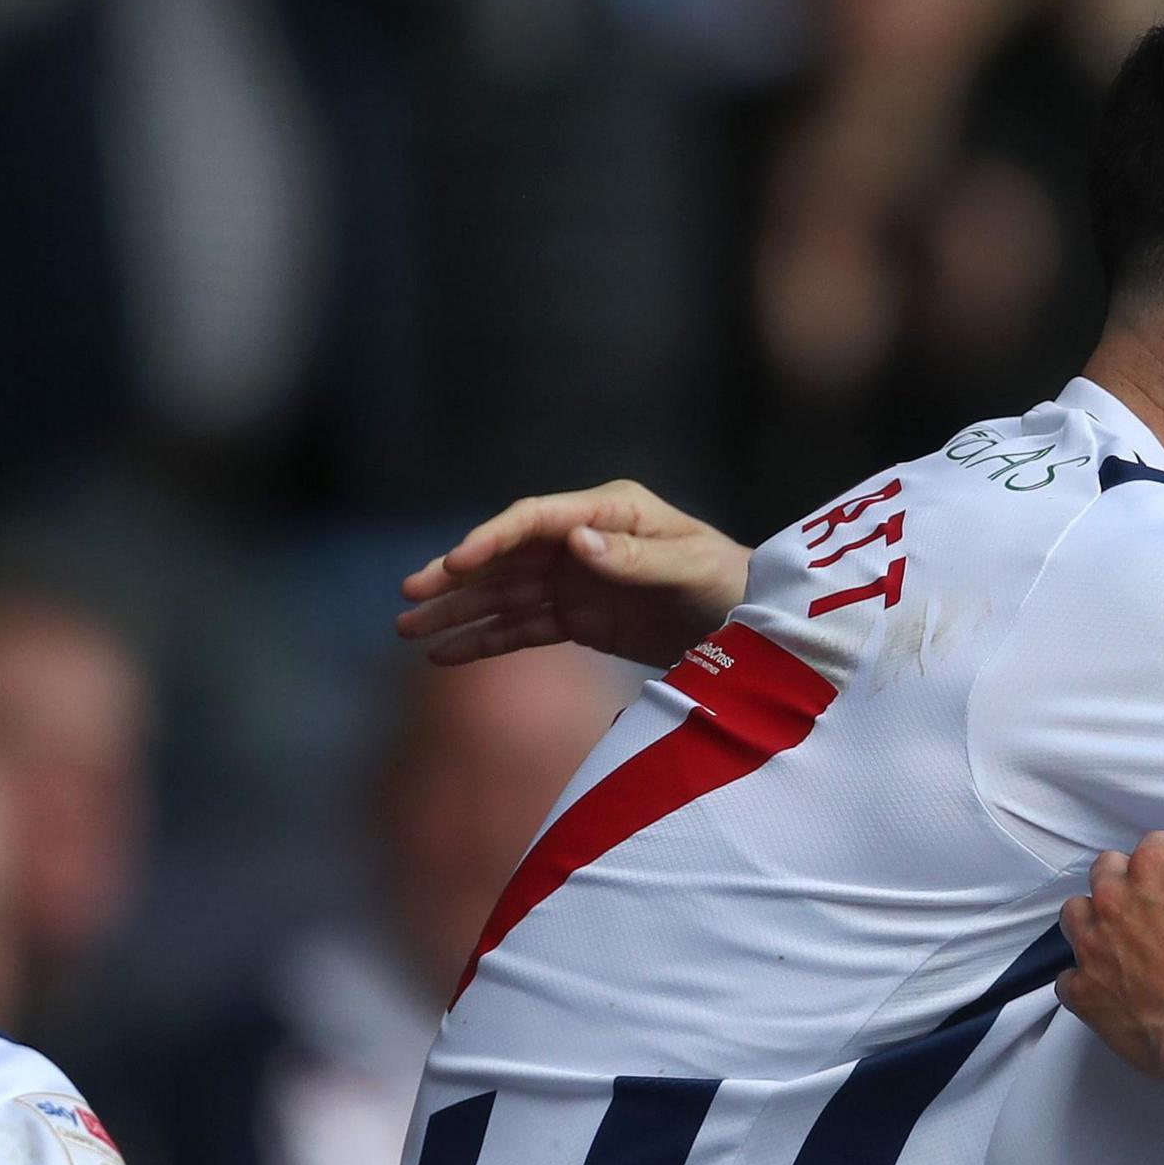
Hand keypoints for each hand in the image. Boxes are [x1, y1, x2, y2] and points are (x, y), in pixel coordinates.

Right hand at [396, 480, 752, 667]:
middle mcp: (582, 540)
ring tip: (408, 631)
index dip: (492, 539)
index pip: (535, 519)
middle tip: (409, 596)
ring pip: (504, 596)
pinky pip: (522, 629)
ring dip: (457, 612)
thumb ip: (635, 558)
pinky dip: (485, 641)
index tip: (456, 563)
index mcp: (609, 511)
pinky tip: (446, 653)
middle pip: (506, 556)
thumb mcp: (690, 567)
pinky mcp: (578, 620)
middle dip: (456, 577)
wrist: (754, 625)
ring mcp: (575, 581)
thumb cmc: (728, 582)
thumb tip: (578, 541)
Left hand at [1058, 825, 1163, 1077]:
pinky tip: (1114, 987)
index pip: (1156, 846)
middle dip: (1129, 885)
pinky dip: (1087, 980)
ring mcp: (1093, 946)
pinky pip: (1069, 977)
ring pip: (1076, 915)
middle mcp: (1115, 899)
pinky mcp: (1084, 991)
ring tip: (1127, 944)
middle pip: (1108, 872)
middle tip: (1160, 915)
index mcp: (1155, 868)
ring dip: (1096, 922)